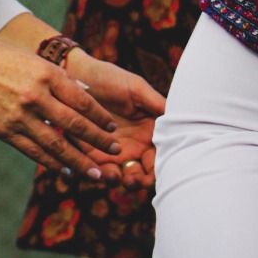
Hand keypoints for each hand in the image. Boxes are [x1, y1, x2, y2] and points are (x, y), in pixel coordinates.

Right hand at [0, 36, 128, 178]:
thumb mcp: (29, 59)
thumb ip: (55, 78)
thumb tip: (83, 95)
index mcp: (45, 73)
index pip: (83, 100)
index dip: (100, 117)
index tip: (112, 127)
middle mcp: (37, 95)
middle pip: (76, 124)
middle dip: (98, 141)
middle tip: (115, 151)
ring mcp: (20, 115)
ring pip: (58, 144)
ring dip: (81, 161)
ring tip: (97, 173)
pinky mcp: (5, 131)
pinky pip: (35, 151)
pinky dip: (53, 163)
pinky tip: (66, 170)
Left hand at [64, 50, 164, 188]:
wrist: (76, 74)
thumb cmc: (109, 78)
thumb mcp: (136, 88)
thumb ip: (157, 104)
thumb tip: (181, 120)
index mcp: (150, 131)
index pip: (162, 155)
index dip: (164, 166)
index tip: (160, 169)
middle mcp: (135, 145)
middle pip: (146, 172)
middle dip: (144, 181)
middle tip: (139, 180)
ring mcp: (114, 151)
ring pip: (126, 177)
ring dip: (127, 183)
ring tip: (124, 179)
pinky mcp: (93, 154)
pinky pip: (102, 172)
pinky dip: (106, 177)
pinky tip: (105, 173)